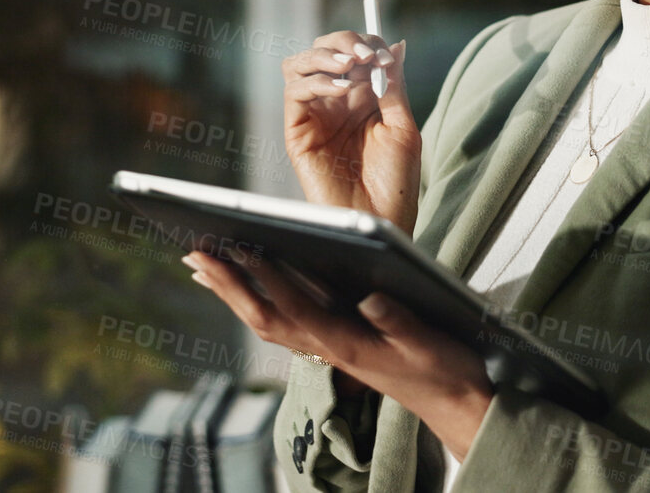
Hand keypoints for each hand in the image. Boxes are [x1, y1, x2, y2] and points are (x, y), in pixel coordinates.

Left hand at [185, 249, 492, 460]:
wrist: (455, 403)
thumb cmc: (443, 370)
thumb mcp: (430, 343)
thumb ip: (400, 321)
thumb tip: (372, 298)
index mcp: (346, 343)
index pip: (294, 306)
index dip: (265, 276)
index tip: (239, 246)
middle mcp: (327, 347)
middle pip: (264, 316)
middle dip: (229, 284)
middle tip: (194, 253)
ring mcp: (326, 348)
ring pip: (267, 320)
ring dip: (233, 292)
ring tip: (203, 262)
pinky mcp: (332, 344)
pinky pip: (283, 321)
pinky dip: (256, 298)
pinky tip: (245, 283)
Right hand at [282, 32, 419, 233]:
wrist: (380, 220)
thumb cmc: (395, 183)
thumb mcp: (403, 127)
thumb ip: (394, 86)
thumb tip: (396, 45)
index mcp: (362, 98)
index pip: (354, 52)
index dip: (368, 44)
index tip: (386, 55)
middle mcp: (335, 101)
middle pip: (324, 49)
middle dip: (345, 41)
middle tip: (366, 54)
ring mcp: (314, 114)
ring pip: (301, 63)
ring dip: (324, 54)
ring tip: (350, 64)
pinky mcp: (297, 131)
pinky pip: (295, 92)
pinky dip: (318, 82)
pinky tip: (341, 90)